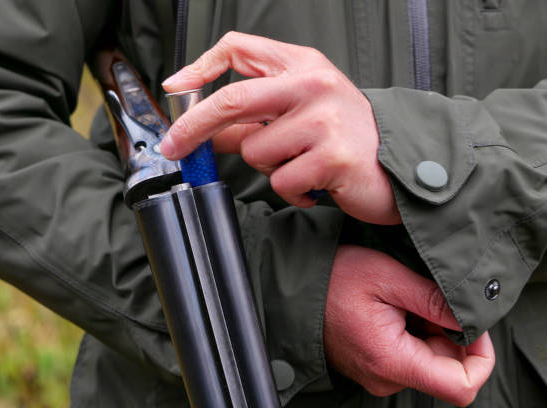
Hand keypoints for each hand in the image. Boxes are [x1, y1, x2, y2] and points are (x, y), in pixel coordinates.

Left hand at [161, 32, 400, 224]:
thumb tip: (206, 132)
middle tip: (174, 147)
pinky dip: (291, 191)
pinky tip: (313, 183)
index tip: (175, 89)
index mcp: (302, 65)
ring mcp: (324, 119)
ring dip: (270, 168)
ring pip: (256, 152)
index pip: (239, 49)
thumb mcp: (300, 112)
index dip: (199, 68)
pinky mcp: (332, 156)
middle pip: (232, 99)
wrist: (399, 165)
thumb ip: (254, 117)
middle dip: (193, 128)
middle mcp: (312, 84)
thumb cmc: (345, 136)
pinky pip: (280, 182)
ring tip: (301, 165)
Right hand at [325, 245, 494, 406]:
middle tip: (424, 296)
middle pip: (447, 370)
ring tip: (400, 299)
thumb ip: (433, 299)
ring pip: (429, 361)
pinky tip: (391, 308)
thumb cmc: (333, 279)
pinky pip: (410, 357)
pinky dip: (413, 332)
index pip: (461, 386)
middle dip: (448, 332)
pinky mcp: (375, 369)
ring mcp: (379, 377)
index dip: (481, 357)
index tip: (472, 322)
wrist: (292, 291)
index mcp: (391, 361)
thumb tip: (472, 319)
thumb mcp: (387, 276)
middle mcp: (386, 380)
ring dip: (429, 329)